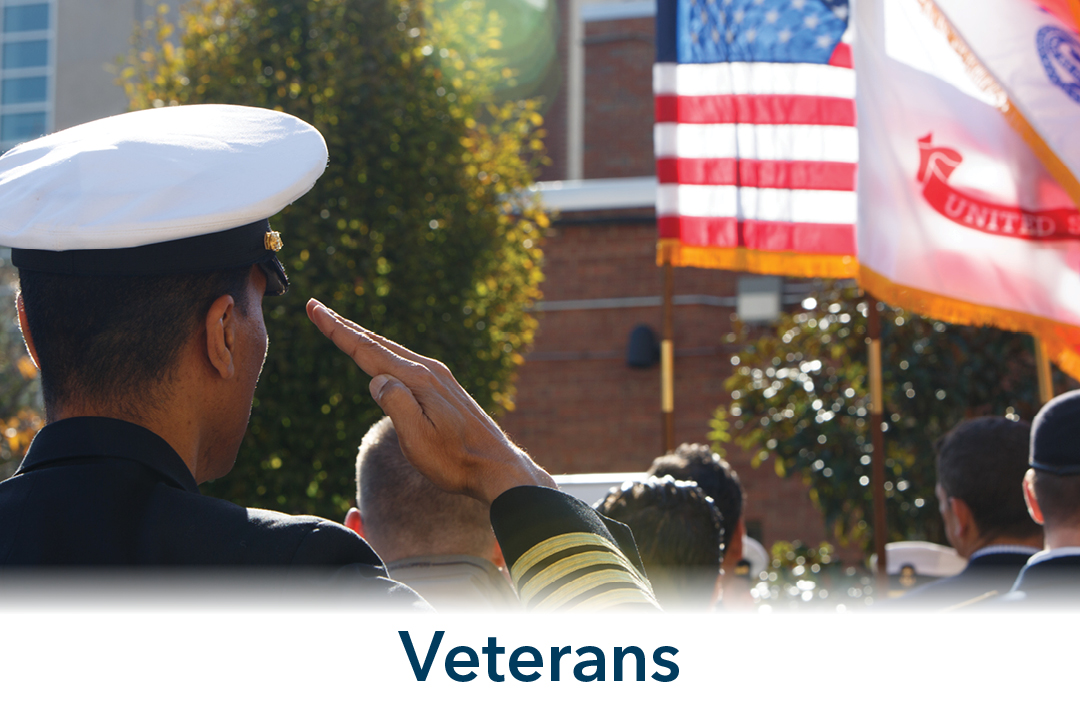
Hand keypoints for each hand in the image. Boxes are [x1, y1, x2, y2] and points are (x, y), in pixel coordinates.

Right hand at [306, 298, 556, 504]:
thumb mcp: (418, 440)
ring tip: (342, 326)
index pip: (367, 351)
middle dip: (345, 326)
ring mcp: (439, 377)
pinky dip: (384, 352)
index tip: (314, 308)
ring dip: (364, 338)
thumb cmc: (455, 461)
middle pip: (378, 343)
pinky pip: (406, 361)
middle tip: (317, 307)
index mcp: (418, 380)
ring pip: (392, 351)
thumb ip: (395, 405)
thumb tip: (375, 379)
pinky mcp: (445, 387)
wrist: (496, 467)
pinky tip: (382, 357)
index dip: (337, 330)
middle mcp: (429, 371)